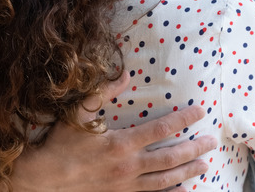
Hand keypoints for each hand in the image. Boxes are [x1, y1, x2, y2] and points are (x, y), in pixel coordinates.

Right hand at [10, 72, 216, 191]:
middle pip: (170, 157)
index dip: (184, 119)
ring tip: (204, 165)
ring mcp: (126, 186)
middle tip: (211, 141)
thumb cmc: (61, 144)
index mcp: (121, 144)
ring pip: (165, 180)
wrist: (43, 179)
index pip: (162, 129)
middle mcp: (128, 167)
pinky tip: (183, 190)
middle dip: (194, 148)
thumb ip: (102, 93)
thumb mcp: (77, 113)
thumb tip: (125, 75)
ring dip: (187, 172)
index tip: (200, 110)